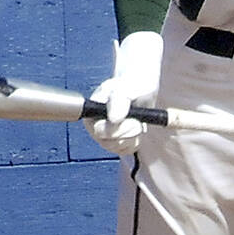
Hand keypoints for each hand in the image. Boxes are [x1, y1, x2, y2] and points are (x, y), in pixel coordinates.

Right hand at [84, 31, 163, 154]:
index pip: (100, 132)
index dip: (118, 129)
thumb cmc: (131, 83)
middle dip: (129, 132)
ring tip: (137, 122)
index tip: (134, 120)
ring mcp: (107, 136)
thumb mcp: (125, 87)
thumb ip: (119, 100)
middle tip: (138, 120)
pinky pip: (127, 151)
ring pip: (120, 148)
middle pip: (110, 144)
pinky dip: (136, 141)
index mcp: (91, 113)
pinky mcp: (118, 142)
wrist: (141, 86)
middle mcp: (96, 127)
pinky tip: (138, 129)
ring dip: (134, 137)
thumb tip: (114, 119)